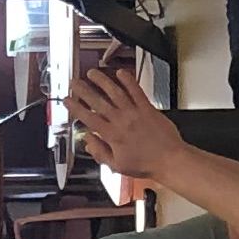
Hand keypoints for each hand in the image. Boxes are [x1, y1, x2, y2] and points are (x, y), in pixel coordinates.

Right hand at [70, 59, 187, 180]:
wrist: (169, 160)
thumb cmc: (146, 164)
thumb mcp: (117, 165)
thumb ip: (100, 152)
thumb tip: (88, 141)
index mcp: (112, 135)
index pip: (88, 118)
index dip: (76, 107)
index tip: (68, 100)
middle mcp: (121, 120)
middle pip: (98, 101)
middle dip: (84, 90)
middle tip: (75, 82)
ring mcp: (135, 112)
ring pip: (115, 92)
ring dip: (102, 81)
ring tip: (92, 73)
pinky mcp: (148, 108)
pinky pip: (136, 91)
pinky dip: (128, 80)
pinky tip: (120, 73)